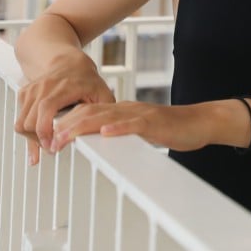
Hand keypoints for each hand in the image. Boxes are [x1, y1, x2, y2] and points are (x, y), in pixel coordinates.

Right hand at [15, 51, 114, 164]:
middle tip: (53, 147)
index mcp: (64, 87)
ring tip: (47, 141)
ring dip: (31, 137)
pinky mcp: (24, 93)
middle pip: (29, 122)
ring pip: (21, 123)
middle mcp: (44, 87)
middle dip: (39, 140)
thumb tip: (104, 131)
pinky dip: (28, 129)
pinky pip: (19, 118)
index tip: (52, 146)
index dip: (45, 131)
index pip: (46, 109)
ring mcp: (32, 90)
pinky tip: (40, 133)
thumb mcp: (102, 93)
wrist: (69, 63)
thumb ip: (104, 112)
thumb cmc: (87, 80)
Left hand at [47, 101, 210, 153]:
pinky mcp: (156, 123)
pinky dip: (119, 128)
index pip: (90, 112)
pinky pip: (134, 124)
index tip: (50, 136)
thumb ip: (122, 132)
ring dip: (83, 127)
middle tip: (48, 140)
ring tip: (64, 137)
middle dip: (67, 125)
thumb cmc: (174, 129)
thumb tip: (101, 141)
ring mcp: (142, 114)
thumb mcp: (142, 131)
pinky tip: (105, 133)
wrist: (201, 122)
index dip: (68, 122)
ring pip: (107, 116)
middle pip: (92, 111)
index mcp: (124, 111)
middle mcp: (129, 109)